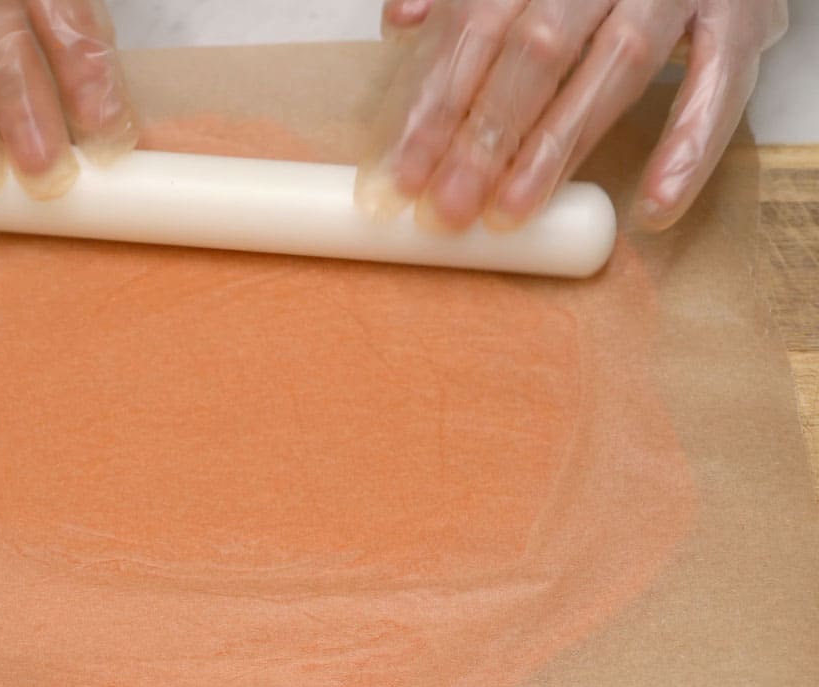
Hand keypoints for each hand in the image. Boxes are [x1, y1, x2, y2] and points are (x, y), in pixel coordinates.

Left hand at [358, 0, 787, 231]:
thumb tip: (400, 21)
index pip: (478, 28)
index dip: (438, 103)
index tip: (404, 174)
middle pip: (537, 51)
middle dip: (486, 136)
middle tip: (448, 208)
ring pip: (618, 68)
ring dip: (560, 147)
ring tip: (513, 211)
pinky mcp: (741, 17)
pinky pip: (720, 83)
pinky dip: (690, 145)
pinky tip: (656, 206)